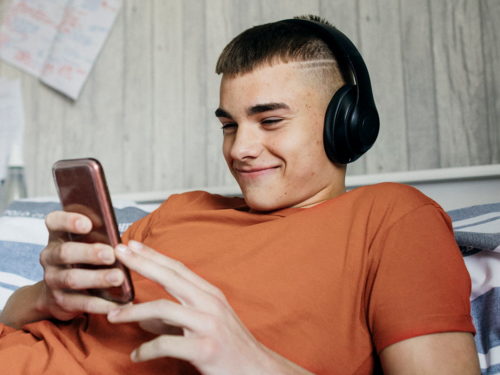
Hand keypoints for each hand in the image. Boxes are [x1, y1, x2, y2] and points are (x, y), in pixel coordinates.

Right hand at [38, 211, 124, 320]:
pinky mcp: (61, 301)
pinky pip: (82, 303)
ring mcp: (53, 280)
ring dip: (97, 278)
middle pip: (65, 252)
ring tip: (118, 277)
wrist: (58, 295)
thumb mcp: (85, 245)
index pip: (54, 222)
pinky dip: (101, 304)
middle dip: (89, 253)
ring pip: (73, 278)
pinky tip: (119, 303)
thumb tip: (124, 243)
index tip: (87, 224)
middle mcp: (51, 256)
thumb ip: (99, 238)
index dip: (68, 221)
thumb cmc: (82, 261)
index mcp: (58, 237)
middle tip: (111, 254)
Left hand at [107, 241, 313, 374]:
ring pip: (163, 309)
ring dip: (133, 312)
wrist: (256, 369)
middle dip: (142, 263)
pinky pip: (167, 344)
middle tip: (119, 253)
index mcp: (210, 294)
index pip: (178, 268)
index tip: (134, 245)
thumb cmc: (229, 346)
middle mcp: (210, 303)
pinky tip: (137, 355)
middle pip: (170, 277)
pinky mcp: (205, 348)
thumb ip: (175, 318)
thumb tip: (144, 320)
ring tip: (113, 316)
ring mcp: (208, 325)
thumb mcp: (206, 324)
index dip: (154, 255)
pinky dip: (146, 349)